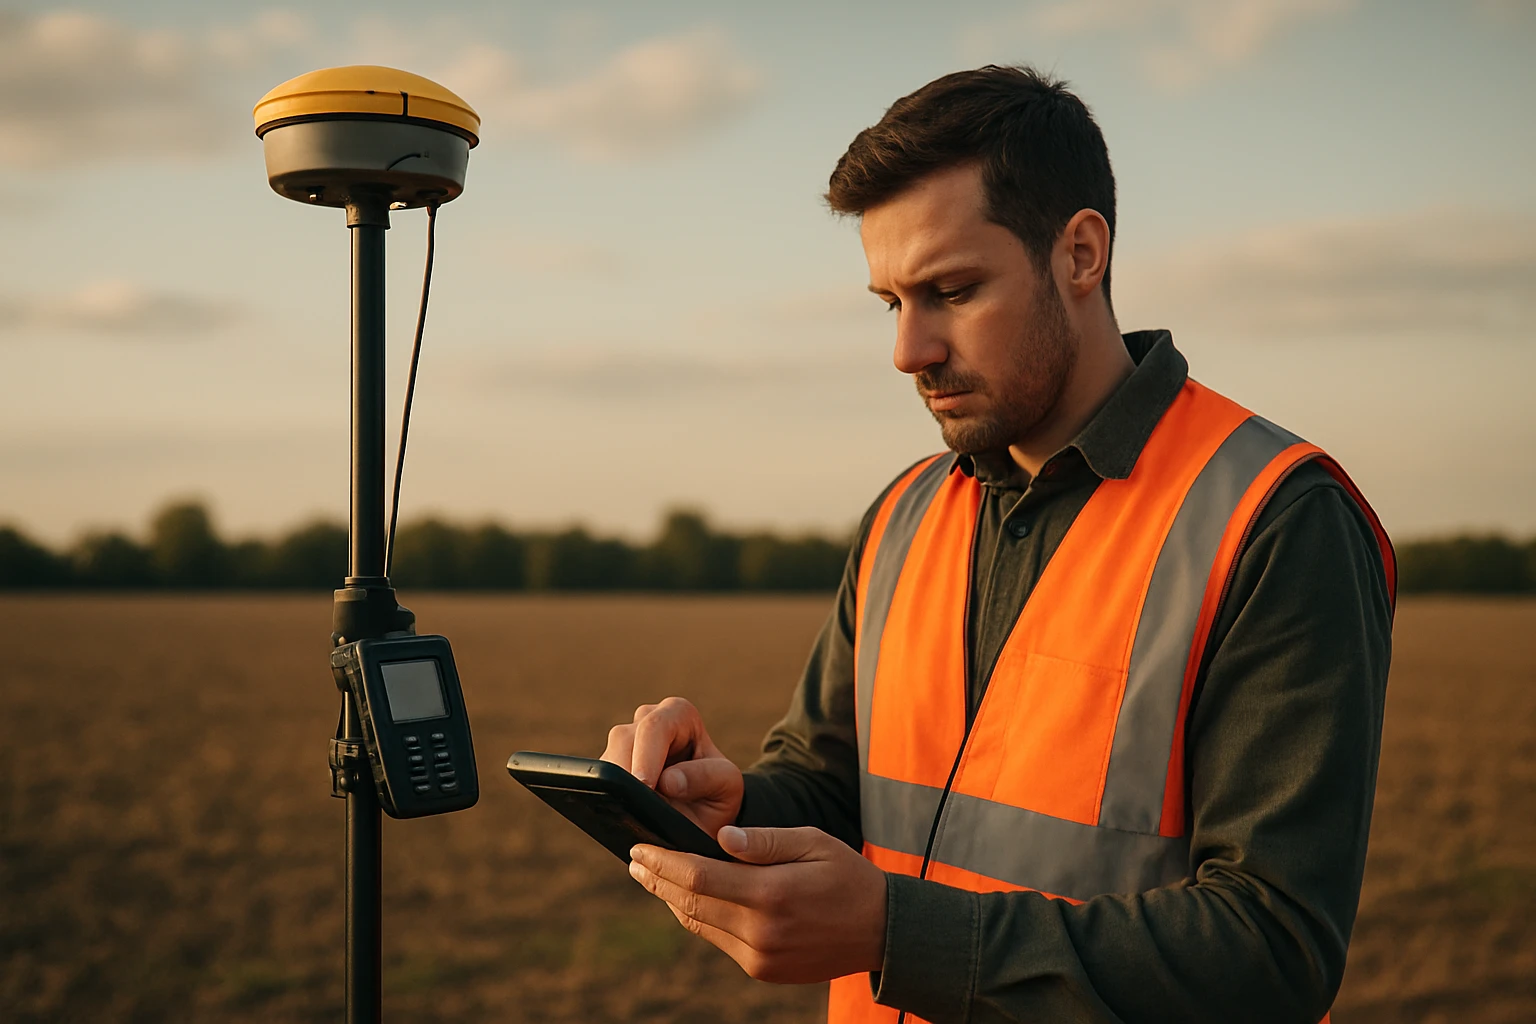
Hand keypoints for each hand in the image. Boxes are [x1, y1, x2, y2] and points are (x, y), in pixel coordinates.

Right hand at [601, 696, 742, 835]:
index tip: (645, 787)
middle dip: (626, 773)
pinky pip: (599, 779)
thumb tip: (668, 780)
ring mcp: (625, 742)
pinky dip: (607, 797)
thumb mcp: (726, 785)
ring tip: (628, 813)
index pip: (655, 727)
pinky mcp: (610, 766)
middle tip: (631, 806)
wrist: (704, 813)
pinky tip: (617, 814)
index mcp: (679, 714)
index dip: (646, 756)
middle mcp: (648, 720)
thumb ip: (705, 778)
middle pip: (624, 739)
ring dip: (614, 787)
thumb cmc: (717, 792)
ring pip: (607, 759)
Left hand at [628, 825, 887, 983]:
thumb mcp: (814, 843)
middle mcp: (760, 930)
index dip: (663, 862)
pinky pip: (717, 940)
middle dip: (658, 879)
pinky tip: (687, 898)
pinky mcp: (761, 969)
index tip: (639, 846)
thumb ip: (765, 841)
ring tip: (651, 875)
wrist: (881, 931)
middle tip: (632, 858)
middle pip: (690, 903)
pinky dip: (698, 917)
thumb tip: (720, 837)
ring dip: (672, 899)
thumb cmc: (846, 875)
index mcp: (772, 893)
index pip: (699, 876)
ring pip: (699, 924)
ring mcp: (759, 956)